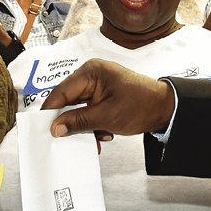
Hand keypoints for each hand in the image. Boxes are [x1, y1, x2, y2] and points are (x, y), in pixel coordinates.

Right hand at [43, 59, 173, 138]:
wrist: (166, 108)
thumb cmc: (143, 104)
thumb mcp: (107, 116)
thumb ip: (79, 122)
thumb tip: (56, 128)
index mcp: (91, 72)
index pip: (61, 92)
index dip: (51, 112)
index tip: (44, 129)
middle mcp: (91, 76)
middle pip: (67, 101)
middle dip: (71, 122)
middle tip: (69, 138)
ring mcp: (97, 86)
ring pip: (78, 109)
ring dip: (85, 126)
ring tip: (99, 135)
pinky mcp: (102, 96)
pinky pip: (88, 111)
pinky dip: (93, 124)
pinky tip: (105, 132)